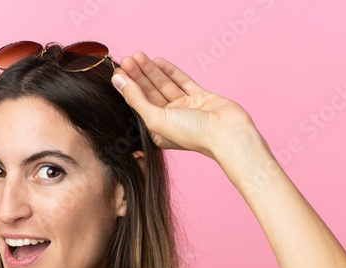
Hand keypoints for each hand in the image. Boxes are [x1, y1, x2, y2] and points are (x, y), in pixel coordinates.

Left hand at [111, 51, 255, 160]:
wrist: (228, 133)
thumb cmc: (192, 134)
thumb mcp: (156, 118)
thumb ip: (136, 99)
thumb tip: (118, 81)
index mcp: (158, 130)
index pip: (138, 105)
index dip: (127, 88)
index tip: (117, 72)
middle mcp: (171, 120)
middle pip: (150, 93)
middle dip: (137, 76)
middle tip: (126, 59)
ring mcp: (186, 108)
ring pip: (164, 85)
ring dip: (151, 71)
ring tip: (137, 55)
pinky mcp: (200, 98)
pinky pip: (182, 82)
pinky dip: (170, 72)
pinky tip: (158, 61)